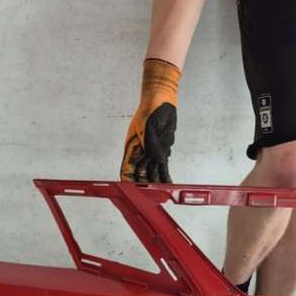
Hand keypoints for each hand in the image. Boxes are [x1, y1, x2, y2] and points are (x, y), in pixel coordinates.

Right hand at [120, 59, 179, 183]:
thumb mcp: (149, 125)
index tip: (132, 192)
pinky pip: (163, 167)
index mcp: (131, 147)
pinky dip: (165, 176)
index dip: (129, 182)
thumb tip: (157, 160)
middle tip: (149, 198)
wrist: (162, 98)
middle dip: (143, 187)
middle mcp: (140, 152)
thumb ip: (151, 144)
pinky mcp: (162, 151)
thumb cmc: (152, 108)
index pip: (127, 169)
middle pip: (139, 175)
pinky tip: (169, 184)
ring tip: (161, 195)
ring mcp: (151, 152)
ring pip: (152, 173)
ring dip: (155, 184)